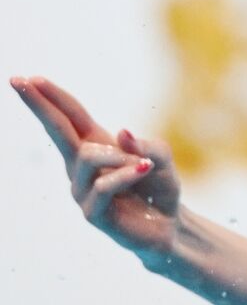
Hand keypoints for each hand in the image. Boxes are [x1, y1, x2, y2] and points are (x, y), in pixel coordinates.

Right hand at [12, 77, 181, 263]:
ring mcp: (82, 189)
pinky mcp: (91, 212)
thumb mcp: (161, 159)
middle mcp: (82, 166)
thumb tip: (121, 132)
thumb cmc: (159, 189)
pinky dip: (126, 175)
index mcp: (96, 145)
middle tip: (19, 80)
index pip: (70, 116)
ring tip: (145, 166)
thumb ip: (147, 145)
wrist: (169, 226)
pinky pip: (102, 186)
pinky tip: (143, 171)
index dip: (50, 97)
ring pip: (88, 157)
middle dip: (39, 105)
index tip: (25, 78)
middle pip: (57, 129)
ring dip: (120, 157)